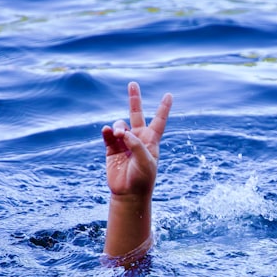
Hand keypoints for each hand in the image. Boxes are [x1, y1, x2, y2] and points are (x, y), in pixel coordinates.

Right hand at [102, 82, 171, 257]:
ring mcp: (124, 142)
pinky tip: (107, 132)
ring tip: (118, 134)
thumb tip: (122, 132)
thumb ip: (136, 144)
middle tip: (133, 84)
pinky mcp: (111, 149)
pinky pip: (108, 135)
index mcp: (151, 140)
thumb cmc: (143, 178)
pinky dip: (107, 131)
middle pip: (136, 114)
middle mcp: (138, 138)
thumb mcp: (146, 161)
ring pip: (120, 125)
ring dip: (118, 126)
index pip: (159, 120)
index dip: (164, 108)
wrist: (129, 193)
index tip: (169, 95)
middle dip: (134, 99)